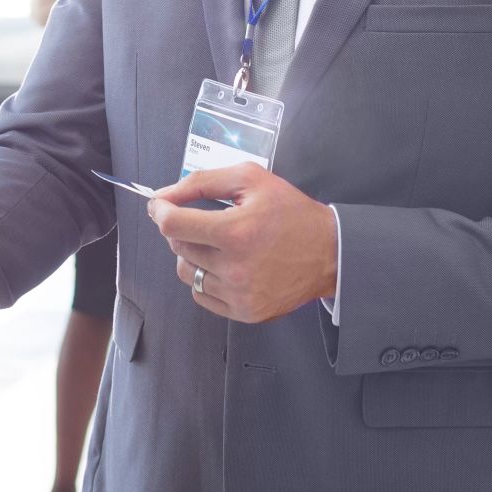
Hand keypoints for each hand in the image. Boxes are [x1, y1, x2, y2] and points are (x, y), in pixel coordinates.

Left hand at [146, 162, 337, 323]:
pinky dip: (205, 278)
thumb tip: (165, 196)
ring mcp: (239, 294)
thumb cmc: (292, 213)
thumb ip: (203, 182)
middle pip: (178, 247)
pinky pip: (202, 295)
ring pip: (187, 273)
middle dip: (182, 229)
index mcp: (236, 232)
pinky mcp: (244, 312)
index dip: (160, 211)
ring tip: (216, 244)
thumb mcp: (251, 179)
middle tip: (204, 220)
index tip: (161, 205)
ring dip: (192, 255)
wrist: (330, 252)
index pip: (173, 225)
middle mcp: (235, 268)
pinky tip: (225, 264)